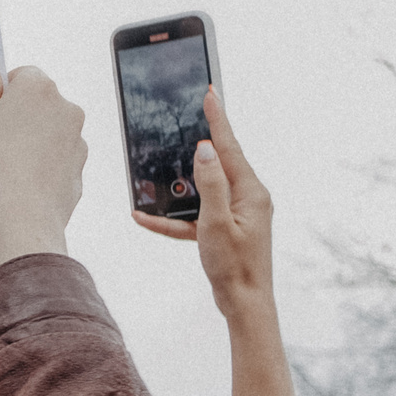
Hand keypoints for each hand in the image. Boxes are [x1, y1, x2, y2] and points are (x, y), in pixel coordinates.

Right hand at [0, 55, 86, 269]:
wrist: (21, 222)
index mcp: (38, 89)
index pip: (20, 75)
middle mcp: (66, 109)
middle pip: (36, 103)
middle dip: (14, 116)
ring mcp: (76, 141)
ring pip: (47, 132)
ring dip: (28, 141)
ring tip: (1, 168)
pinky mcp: (78, 171)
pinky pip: (54, 160)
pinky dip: (39, 166)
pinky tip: (17, 184)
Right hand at [134, 88, 292, 395]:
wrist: (245, 303)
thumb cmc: (234, 266)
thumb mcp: (216, 223)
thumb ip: (211, 184)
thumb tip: (206, 149)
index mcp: (251, 192)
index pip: (230, 147)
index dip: (217, 119)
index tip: (210, 92)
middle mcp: (248, 198)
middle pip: (218, 162)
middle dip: (198, 142)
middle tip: (186, 115)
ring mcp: (237, 213)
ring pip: (202, 188)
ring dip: (177, 185)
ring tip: (156, 171)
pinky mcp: (225, 228)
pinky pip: (195, 215)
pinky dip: (173, 217)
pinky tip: (145, 218)